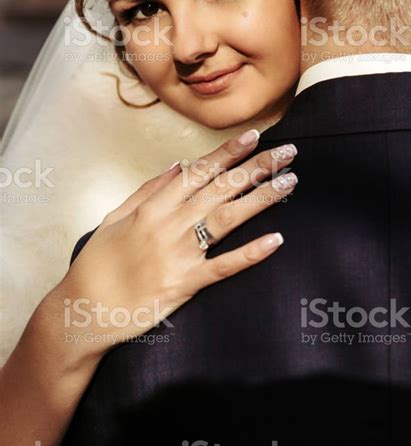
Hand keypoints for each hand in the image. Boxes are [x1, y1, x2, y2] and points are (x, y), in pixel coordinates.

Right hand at [53, 129, 297, 357]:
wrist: (85, 309)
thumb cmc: (98, 263)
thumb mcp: (115, 217)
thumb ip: (147, 190)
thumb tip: (178, 166)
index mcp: (153, 206)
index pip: (199, 171)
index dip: (229, 152)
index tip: (255, 136)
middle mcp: (170, 224)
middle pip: (221, 188)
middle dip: (257, 166)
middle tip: (288, 151)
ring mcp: (180, 254)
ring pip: (228, 218)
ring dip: (262, 198)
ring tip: (290, 182)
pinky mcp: (186, 284)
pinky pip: (224, 266)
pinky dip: (250, 253)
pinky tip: (276, 240)